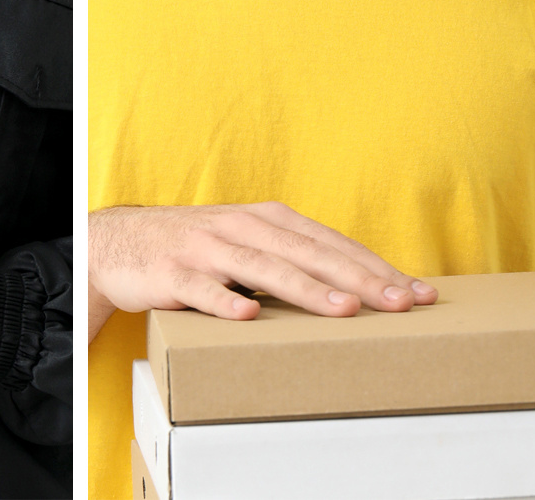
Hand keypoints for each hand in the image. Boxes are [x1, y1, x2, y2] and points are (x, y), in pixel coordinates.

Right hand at [90, 202, 428, 320]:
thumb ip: (292, 258)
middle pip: (308, 253)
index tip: (417, 292)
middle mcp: (240, 228)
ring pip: (263, 268)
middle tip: (400, 302)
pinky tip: (246, 315)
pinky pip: (200, 289)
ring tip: (344, 308)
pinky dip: (223, 300)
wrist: (116, 242)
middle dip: (358, 278)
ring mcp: (205, 249)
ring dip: (306, 288)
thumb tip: (355, 287)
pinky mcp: (170, 272)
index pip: (332, 243)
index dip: (376, 266)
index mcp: (266, 219)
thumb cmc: (194, 248)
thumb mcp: (246, 242)